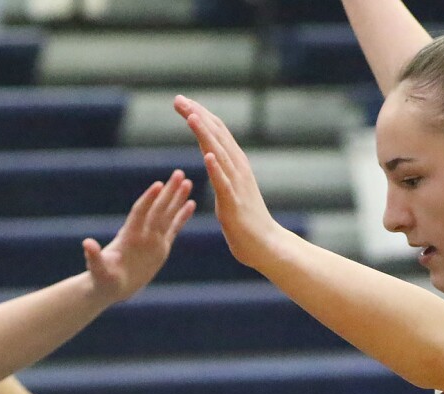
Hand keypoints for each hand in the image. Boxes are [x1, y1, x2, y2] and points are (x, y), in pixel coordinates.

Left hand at [84, 169, 194, 303]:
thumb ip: (94, 256)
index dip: (147, 200)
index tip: (158, 185)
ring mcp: (152, 239)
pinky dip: (181, 217)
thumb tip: (87, 243)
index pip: (139, 214)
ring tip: (187, 182)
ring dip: (177, 199)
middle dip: (168, 192)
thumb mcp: (97, 269)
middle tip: (178, 173)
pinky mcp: (160, 247)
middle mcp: (141, 234)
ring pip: (166, 215)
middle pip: (156, 209)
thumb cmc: (102, 279)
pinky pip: (173, 229)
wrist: (111, 286)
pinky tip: (191, 203)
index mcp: (128, 237)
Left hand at [174, 95, 285, 269]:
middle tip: (178, 99)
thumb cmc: (246, 220)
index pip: (215, 132)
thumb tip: (210, 153)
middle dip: (196, 115)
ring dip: (204, 133)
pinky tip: (207, 154)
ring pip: (219, 153)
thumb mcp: (230, 188)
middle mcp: (237, 168)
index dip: (198, 114)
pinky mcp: (234, 203)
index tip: (181, 101)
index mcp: (235, 163)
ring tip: (190, 116)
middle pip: (216, 135)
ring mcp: (237, 184)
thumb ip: (221, 170)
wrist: (265, 244)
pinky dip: (216, 167)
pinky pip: (223, 182)